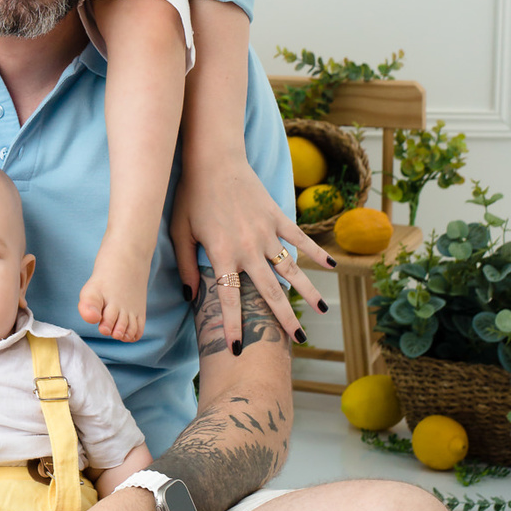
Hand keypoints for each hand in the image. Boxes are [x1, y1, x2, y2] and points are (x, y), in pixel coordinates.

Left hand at [169, 151, 333, 347]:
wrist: (213, 159)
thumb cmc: (191, 196)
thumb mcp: (180, 233)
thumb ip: (187, 267)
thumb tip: (191, 298)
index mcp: (223, 254)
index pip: (229, 300)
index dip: (233, 327)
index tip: (238, 350)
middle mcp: (248, 248)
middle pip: (270, 291)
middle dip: (283, 318)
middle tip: (297, 341)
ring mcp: (266, 232)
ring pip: (290, 268)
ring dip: (307, 291)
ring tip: (320, 312)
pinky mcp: (277, 216)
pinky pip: (299, 238)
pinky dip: (315, 252)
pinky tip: (330, 268)